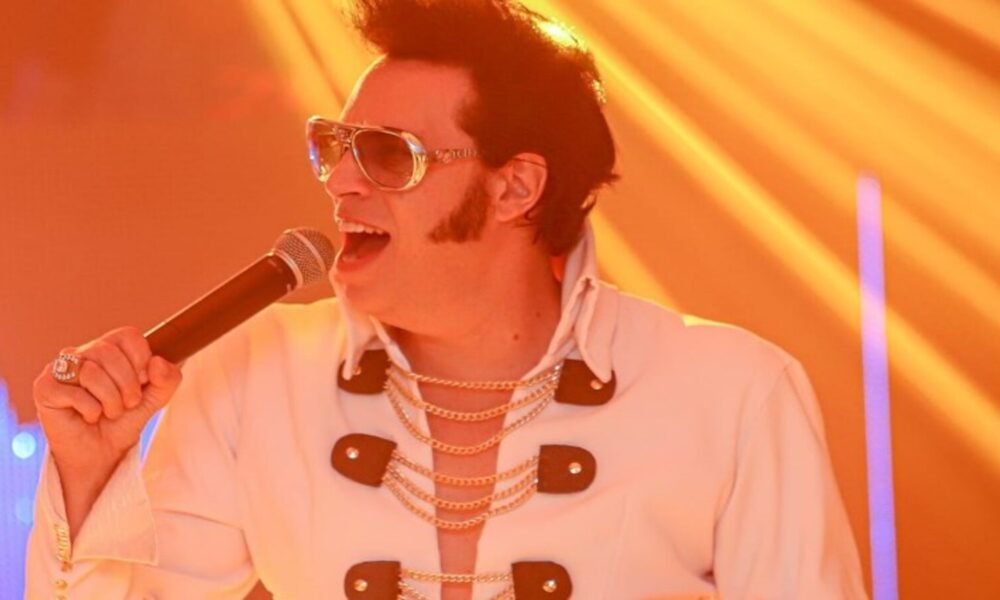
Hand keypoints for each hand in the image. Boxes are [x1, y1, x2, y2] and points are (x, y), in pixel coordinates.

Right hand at [33, 326, 181, 526]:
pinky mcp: (45, 388)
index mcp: (109, 348)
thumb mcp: (155, 399)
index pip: (128, 336)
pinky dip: (90, 410)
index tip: (143, 382)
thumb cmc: (124, 420)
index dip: (141, 360)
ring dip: (110, 400)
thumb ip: (167, 379)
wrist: (102, 452)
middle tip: (128, 404)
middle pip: (108, 352)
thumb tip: (157, 362)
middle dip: (127, 385)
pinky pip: (73, 392)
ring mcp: (60, 369)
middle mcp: (82, 353)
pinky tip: (89, 417)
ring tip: (109, 412)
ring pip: (91, 372)